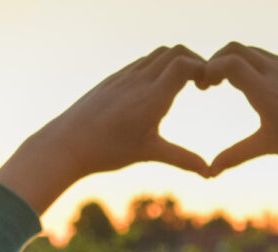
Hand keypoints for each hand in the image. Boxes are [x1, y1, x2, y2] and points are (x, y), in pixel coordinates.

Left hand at [0, 45, 210, 213]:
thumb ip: (183, 159)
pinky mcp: (114, 80)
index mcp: (152, 96)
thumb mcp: (149, 153)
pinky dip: (158, 67)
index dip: (202, 69)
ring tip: (183, 85)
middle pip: (174, 51)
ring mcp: (125, 76)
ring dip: (175, 62)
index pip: (184, 64)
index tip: (208, 88)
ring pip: (157, 54)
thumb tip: (210, 173)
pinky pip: (141, 62)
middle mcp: (139, 80)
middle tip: (202, 84)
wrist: (67, 143)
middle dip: (194, 62)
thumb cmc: (108, 150)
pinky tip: (157, 89)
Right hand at [200, 42, 277, 176]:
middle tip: (212, 81)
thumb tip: (210, 173)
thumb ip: (236, 155)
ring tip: (237, 85)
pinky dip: (267, 69)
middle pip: (238, 49)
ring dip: (243, 65)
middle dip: (219, 60)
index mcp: (265, 89)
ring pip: (260, 54)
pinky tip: (271, 90)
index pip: (228, 62)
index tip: (205, 85)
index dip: (210, 68)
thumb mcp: (268, 146)